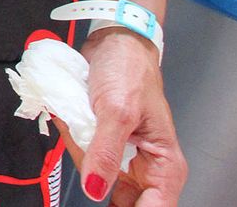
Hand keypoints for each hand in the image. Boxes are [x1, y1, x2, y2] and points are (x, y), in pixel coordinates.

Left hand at [71, 28, 186, 204]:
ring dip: (80, 147)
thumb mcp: (117, 111)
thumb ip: (106, 152)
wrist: (113, 44)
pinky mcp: (101, 146)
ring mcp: (121, 158)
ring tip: (84, 114)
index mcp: (164, 166)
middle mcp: (146, 167)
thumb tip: (95, 188)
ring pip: (93, 176)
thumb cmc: (129, 70)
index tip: (101, 192)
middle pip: (117, 198)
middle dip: (95, 170)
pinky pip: (81, 155)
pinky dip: (73, 138)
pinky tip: (76, 116)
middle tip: (91, 137)